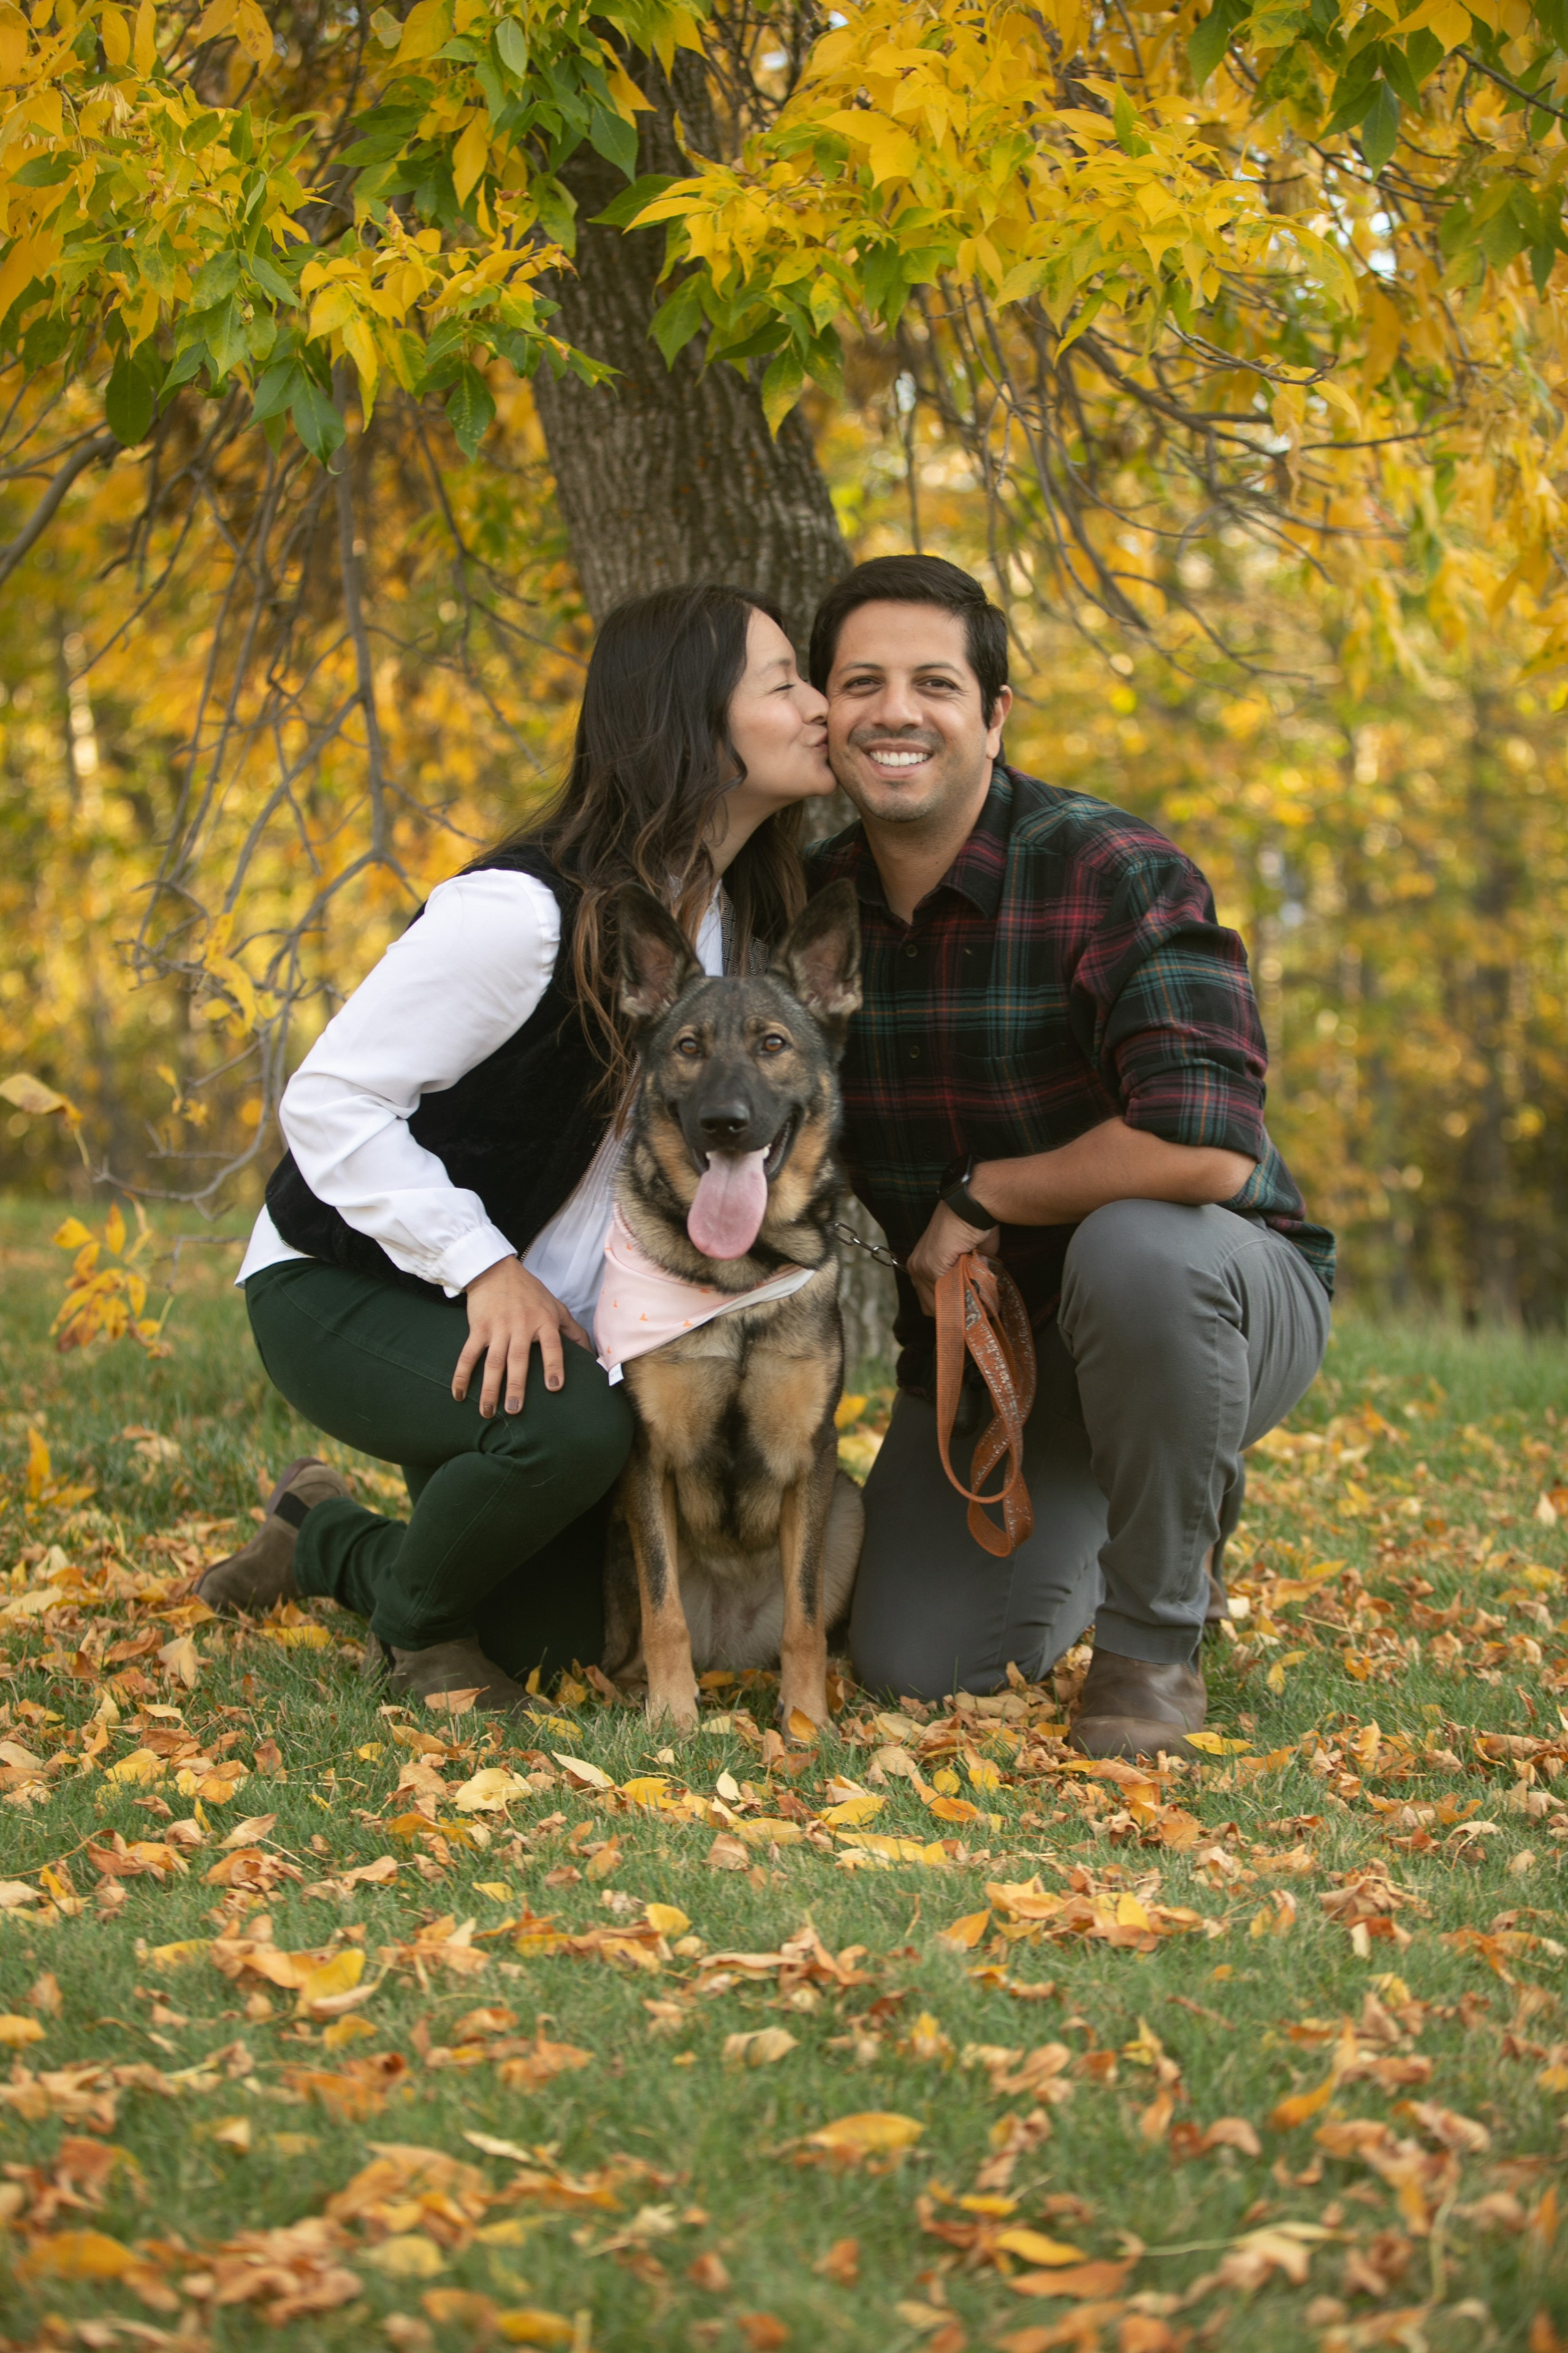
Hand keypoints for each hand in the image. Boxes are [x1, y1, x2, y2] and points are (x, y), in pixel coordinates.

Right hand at [453, 1255, 592, 1416]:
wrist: (496, 1271)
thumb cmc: (531, 1292)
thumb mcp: (557, 1308)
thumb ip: (573, 1332)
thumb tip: (591, 1356)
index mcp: (544, 1321)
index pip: (552, 1346)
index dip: (553, 1365)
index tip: (554, 1387)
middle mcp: (521, 1325)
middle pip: (517, 1359)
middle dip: (516, 1386)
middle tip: (514, 1410)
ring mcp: (498, 1327)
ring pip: (493, 1362)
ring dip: (489, 1388)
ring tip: (487, 1411)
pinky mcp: (478, 1328)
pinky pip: (468, 1354)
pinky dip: (462, 1375)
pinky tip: (459, 1394)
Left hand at [905, 1199, 1000, 1316]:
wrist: (972, 1206)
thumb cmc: (973, 1226)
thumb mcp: (969, 1258)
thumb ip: (967, 1277)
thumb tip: (977, 1297)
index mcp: (921, 1264)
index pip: (929, 1301)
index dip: (949, 1310)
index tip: (965, 1316)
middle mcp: (915, 1267)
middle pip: (930, 1308)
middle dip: (953, 1314)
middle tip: (973, 1315)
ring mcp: (921, 1268)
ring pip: (938, 1304)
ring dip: (958, 1307)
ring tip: (976, 1307)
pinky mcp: (931, 1267)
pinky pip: (945, 1293)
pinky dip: (961, 1298)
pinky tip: (974, 1296)